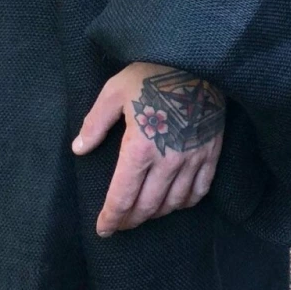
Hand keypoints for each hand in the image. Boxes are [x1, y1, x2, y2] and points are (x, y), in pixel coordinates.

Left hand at [72, 61, 224, 235]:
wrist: (196, 59)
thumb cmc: (150, 73)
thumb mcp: (114, 92)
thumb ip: (95, 123)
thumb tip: (79, 149)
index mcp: (140, 147)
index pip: (122, 197)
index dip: (111, 218)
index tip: (103, 229)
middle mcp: (168, 160)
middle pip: (147, 206)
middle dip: (130, 220)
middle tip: (119, 225)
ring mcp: (193, 159)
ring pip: (173, 203)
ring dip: (155, 214)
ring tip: (142, 215)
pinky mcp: (211, 153)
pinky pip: (199, 190)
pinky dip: (185, 203)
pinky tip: (175, 203)